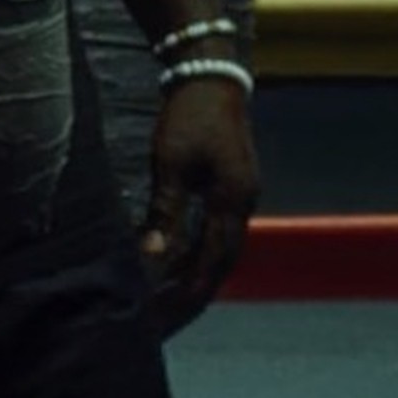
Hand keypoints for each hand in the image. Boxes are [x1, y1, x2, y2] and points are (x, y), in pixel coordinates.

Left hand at [140, 52, 259, 335]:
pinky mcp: (232, 187)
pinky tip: (175, 262)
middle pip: (221, 263)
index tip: (166, 317)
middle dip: (194, 293)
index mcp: (233, 201)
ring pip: (220, 248)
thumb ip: (165, 213)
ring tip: (167, 299)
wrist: (210, 77)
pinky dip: (197, 251)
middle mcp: (244, 204)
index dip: (189, 293)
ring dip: (195, 273)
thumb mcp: (171, 165)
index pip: (212, 262)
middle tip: (165, 320)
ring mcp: (241, 195)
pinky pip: (216, 231)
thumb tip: (153, 256)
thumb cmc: (188, 118)